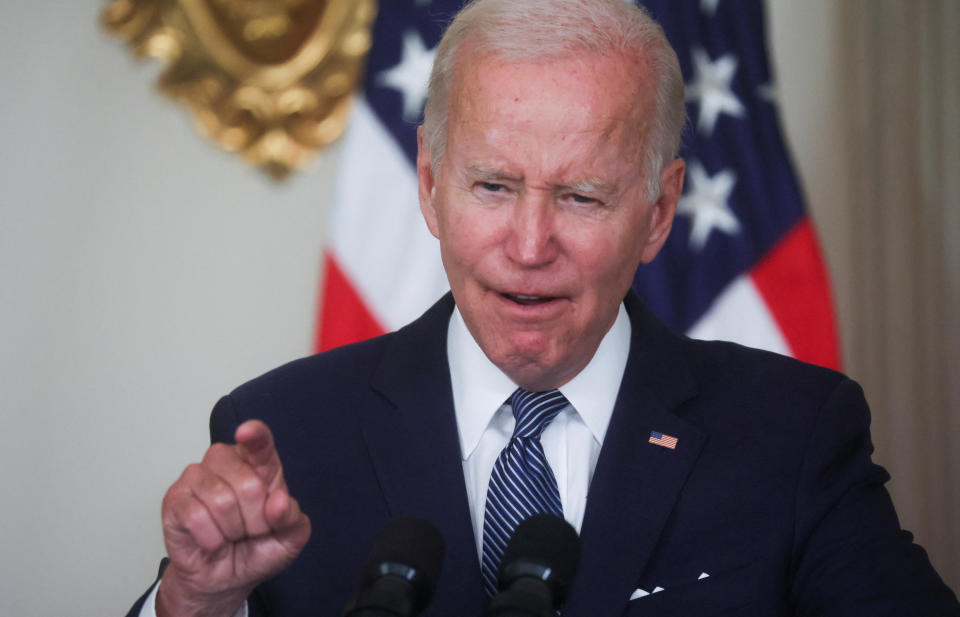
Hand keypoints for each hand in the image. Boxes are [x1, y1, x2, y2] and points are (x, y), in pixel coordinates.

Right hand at [156, 420, 310, 616]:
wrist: (225, 579)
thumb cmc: (257, 549)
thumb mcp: (288, 539)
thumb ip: (291, 519)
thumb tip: (278, 501)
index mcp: (258, 463)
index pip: (258, 441)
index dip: (254, 434)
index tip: (247, 432)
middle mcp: (226, 461)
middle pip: (247, 484)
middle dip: (255, 519)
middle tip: (250, 531)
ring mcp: (196, 477)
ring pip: (221, 501)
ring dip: (232, 530)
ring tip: (231, 535)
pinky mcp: (174, 498)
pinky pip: (196, 517)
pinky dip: (211, 538)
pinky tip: (213, 542)